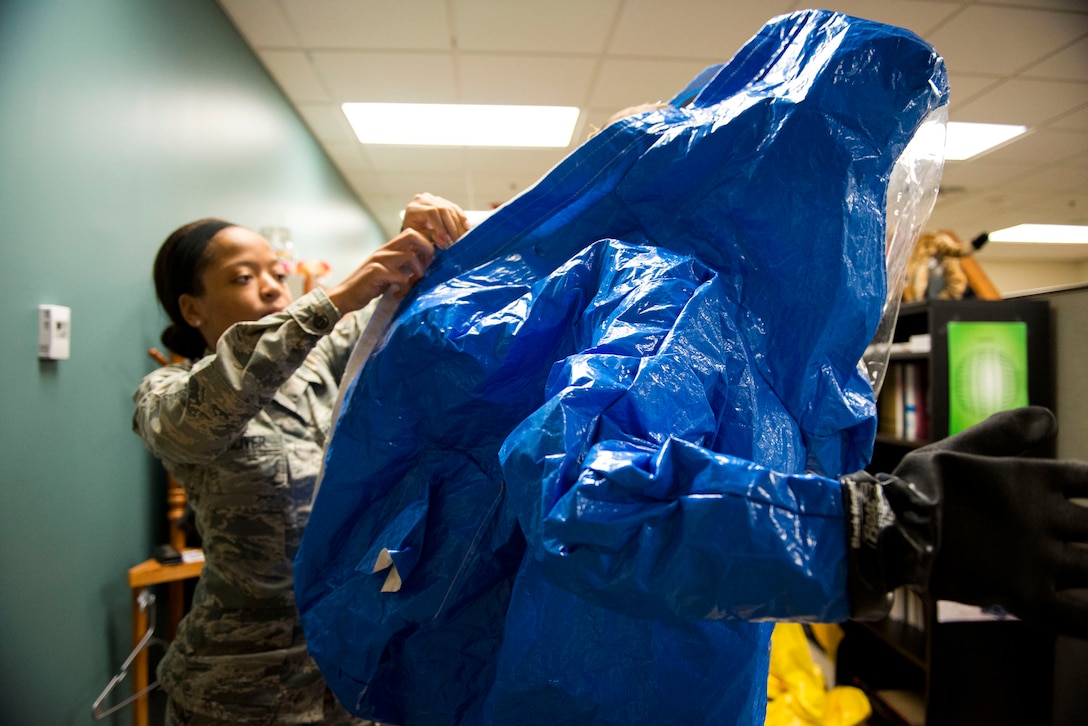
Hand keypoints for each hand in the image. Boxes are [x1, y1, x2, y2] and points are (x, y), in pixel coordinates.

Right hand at [326, 229, 435, 312]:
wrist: (346, 295)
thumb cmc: (369, 284)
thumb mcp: (388, 270)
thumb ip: (402, 264)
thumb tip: (424, 262)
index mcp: (388, 248)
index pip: (412, 233)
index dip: (426, 244)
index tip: (428, 261)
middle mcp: (384, 250)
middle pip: (412, 236)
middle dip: (427, 249)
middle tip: (427, 267)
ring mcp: (380, 260)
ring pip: (410, 257)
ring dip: (417, 273)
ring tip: (412, 284)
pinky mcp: (376, 273)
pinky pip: (401, 277)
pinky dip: (405, 287)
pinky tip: (399, 293)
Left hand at [400, 192, 468, 248]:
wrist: (414, 229)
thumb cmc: (415, 235)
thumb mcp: (420, 238)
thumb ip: (431, 237)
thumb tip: (444, 241)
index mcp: (413, 209)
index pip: (431, 213)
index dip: (441, 226)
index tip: (447, 239)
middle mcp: (423, 200)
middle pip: (442, 210)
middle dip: (452, 227)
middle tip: (457, 240)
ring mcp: (433, 199)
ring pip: (450, 209)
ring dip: (458, 224)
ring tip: (462, 237)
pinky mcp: (442, 201)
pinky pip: (454, 208)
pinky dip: (461, 218)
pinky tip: (466, 227)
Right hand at [896, 407, 1087, 635]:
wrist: (886, 528)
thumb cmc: (918, 485)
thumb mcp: (961, 448)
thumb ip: (1006, 431)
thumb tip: (1051, 417)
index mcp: (1033, 477)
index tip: (1087, 498)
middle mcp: (1044, 517)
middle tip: (1083, 536)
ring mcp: (1037, 558)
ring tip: (1085, 567)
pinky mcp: (1025, 596)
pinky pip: (1077, 615)